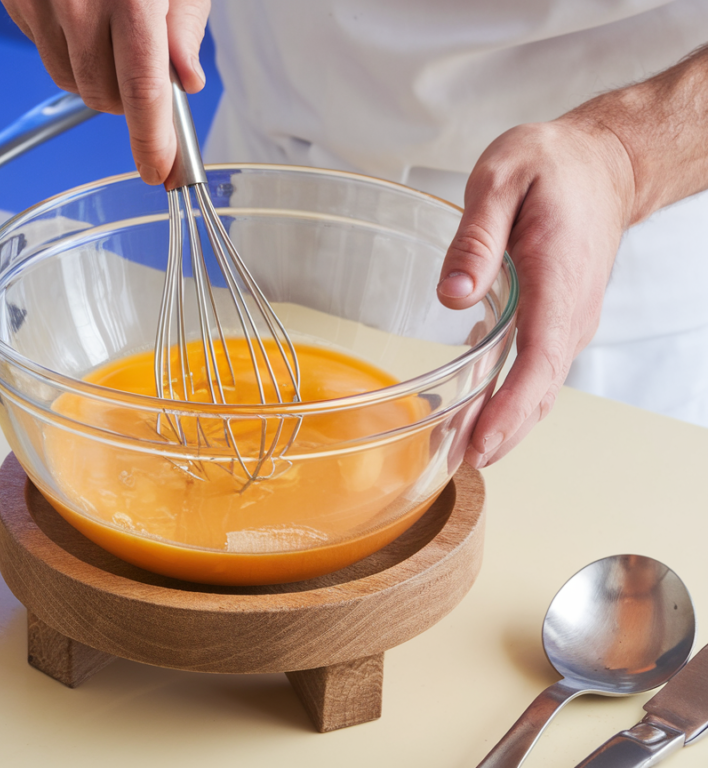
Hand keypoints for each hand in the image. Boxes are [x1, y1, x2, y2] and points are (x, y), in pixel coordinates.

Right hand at [2, 0, 210, 183]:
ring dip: (98, 80)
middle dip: (130, 103)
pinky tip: (82, 17)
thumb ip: (184, 23)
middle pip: (104, 96)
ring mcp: (40, 3)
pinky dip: (68, 51)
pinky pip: (44, 52)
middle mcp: (78, 4)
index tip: (161, 172)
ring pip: (71, 81)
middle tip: (146, 77)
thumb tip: (184, 78)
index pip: (144, 91)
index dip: (153, 141)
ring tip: (114, 39)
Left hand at [437, 119, 634, 467]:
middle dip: (502, 432)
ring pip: (539, 385)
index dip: (509, 409)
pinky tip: (474, 411)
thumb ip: (477, 238)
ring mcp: (569, 320)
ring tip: (460, 451)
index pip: (538, 361)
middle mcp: (571, 312)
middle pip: (539, 388)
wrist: (603, 162)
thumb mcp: (502, 179)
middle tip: (458, 463)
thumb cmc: (552, 168)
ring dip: (504, 422)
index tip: (482, 443)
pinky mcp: (559, 319)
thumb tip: (454, 295)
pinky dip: (509, 397)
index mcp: (557, 282)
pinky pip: (536, 368)